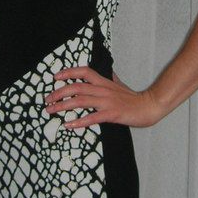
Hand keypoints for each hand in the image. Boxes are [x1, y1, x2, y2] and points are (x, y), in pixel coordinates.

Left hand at [44, 67, 163, 129]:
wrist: (149, 106)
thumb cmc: (133, 98)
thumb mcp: (119, 84)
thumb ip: (110, 79)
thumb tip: (107, 72)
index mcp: (104, 82)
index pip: (84, 72)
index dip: (68, 72)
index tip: (55, 77)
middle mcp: (103, 90)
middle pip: (76, 87)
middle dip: (59, 92)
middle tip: (47, 100)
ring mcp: (107, 102)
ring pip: (81, 101)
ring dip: (63, 106)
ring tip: (51, 111)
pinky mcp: (112, 114)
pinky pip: (92, 118)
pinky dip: (79, 121)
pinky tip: (69, 125)